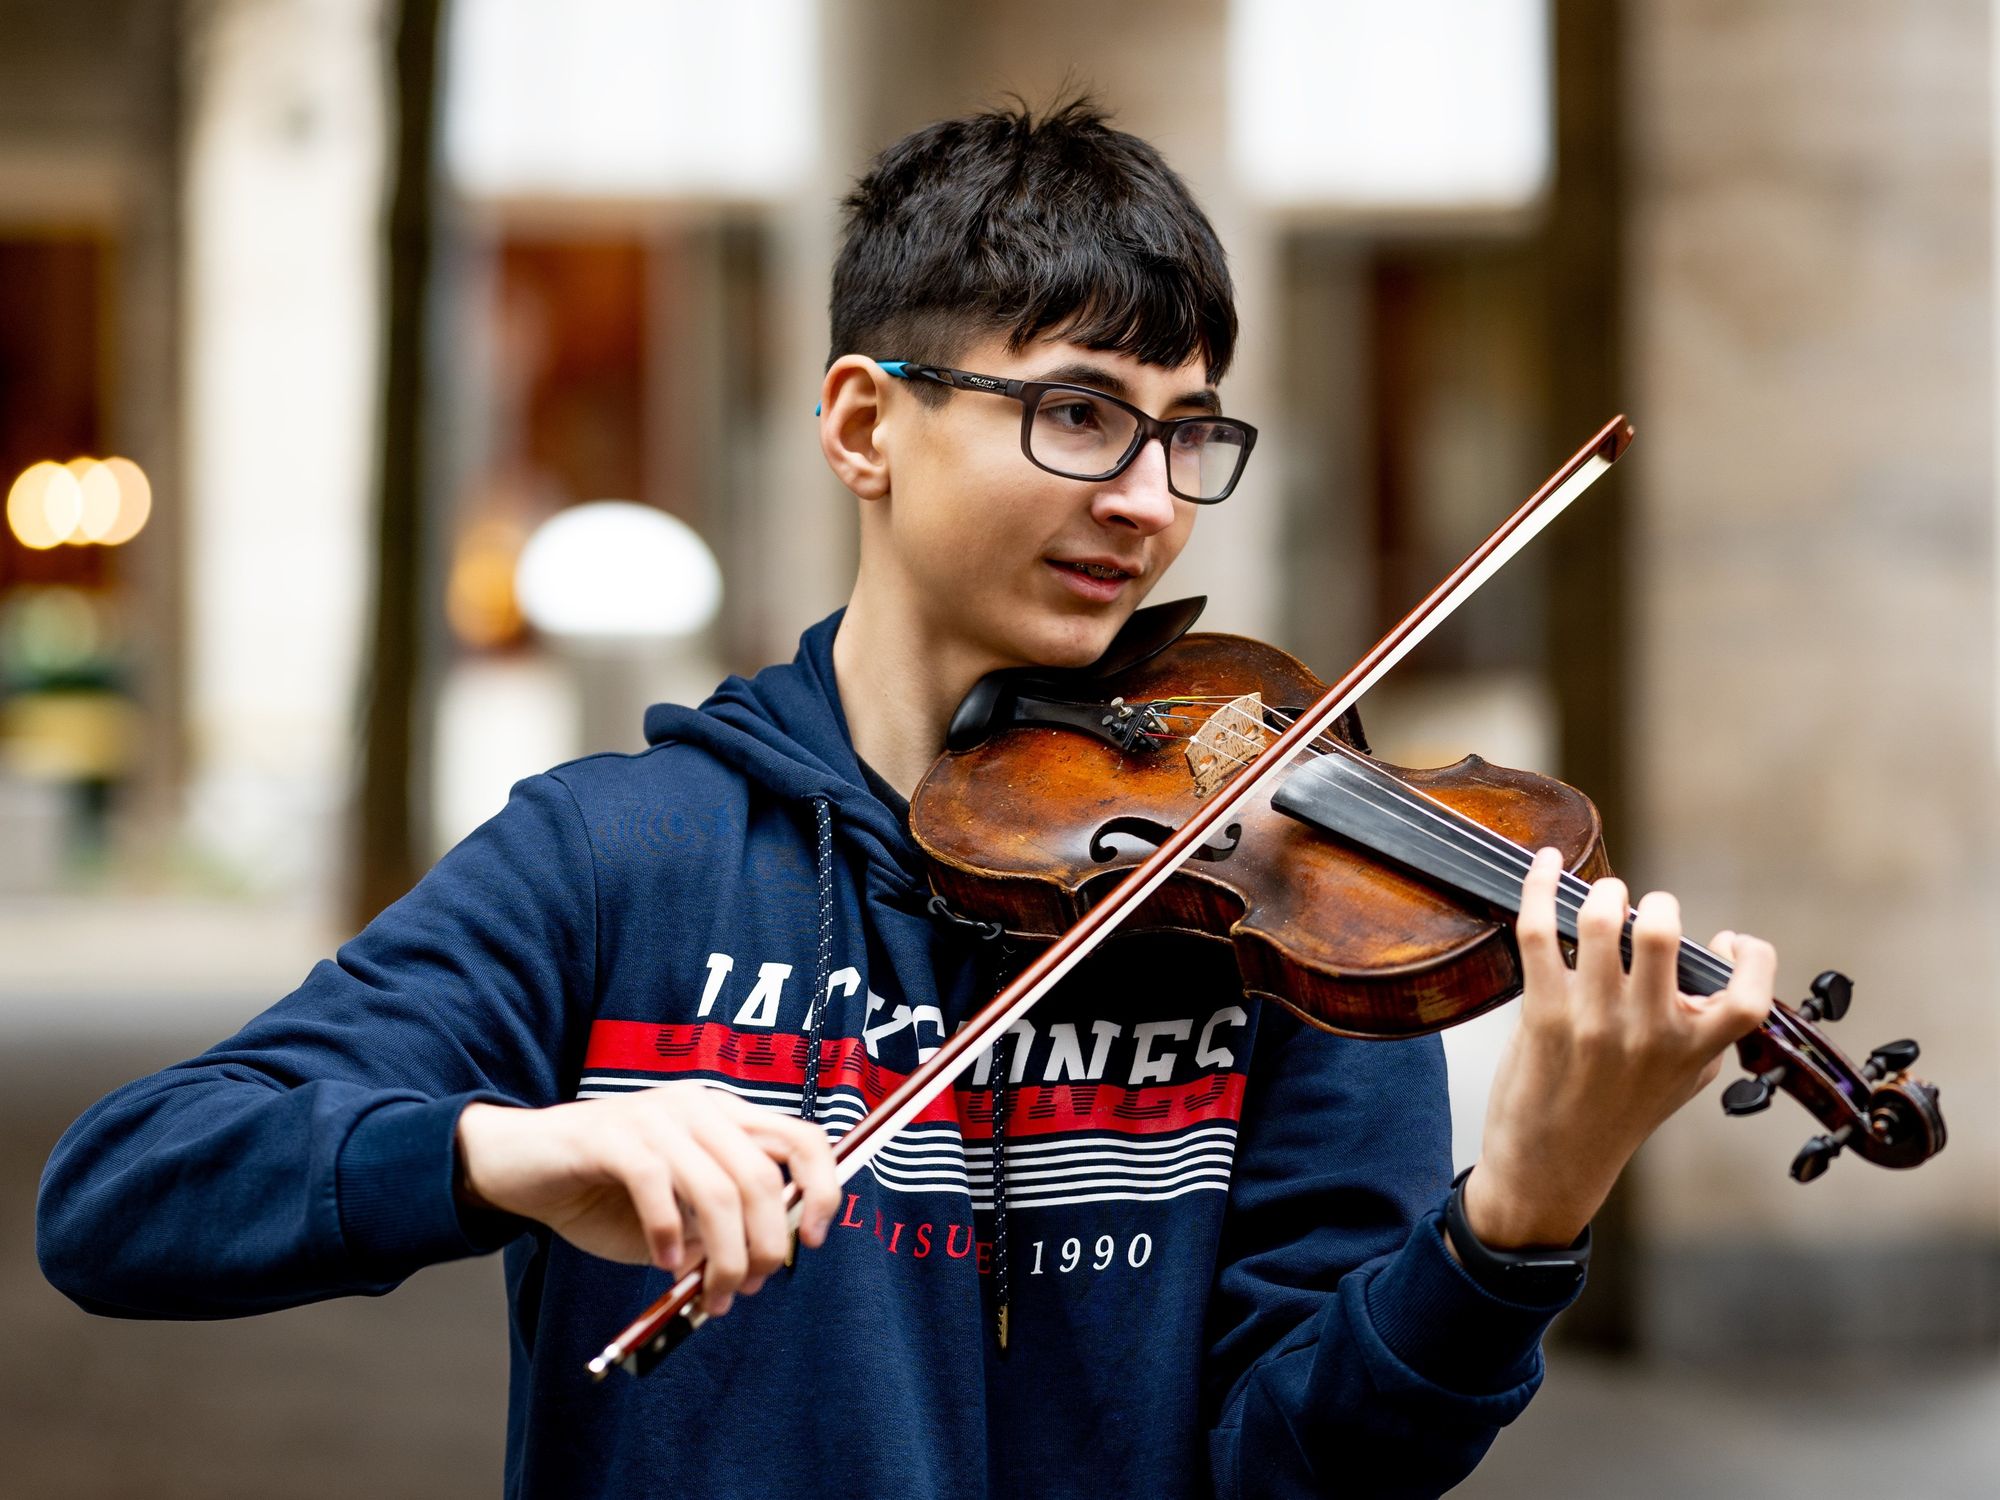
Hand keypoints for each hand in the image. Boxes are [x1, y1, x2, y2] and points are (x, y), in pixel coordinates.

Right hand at [455, 1084, 839, 1315]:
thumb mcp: (676, 1215)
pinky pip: (657, 1185)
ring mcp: (656, 1115)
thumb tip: (762, 1264)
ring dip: (723, 1256)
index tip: (812, 1242)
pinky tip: (664, 1264)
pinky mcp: (612, 1134)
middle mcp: (699, 1107)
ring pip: (718, 1188)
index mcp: (725, 1116)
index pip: (802, 1138)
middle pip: (762, 1175)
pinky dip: (668, 1234)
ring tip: (710, 1294)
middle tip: (747, 1289)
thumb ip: (718, 1228)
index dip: (823, 1189)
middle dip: (765, 1245)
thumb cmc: (603, 1192)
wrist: (520, 1165)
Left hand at [1462, 847, 1774, 1249]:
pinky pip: (1540, 932)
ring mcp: (1594, 1023)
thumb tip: (1710, 963)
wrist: (1551, 1169)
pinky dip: (1538, 887)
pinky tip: (1543, 864)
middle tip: (1644, 908)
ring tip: (1602, 894)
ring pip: (1600, 924)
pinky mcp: (1543, 1014)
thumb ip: (1702, 1028)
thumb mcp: (1680, 1081)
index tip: (1728, 941)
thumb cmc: (1613, 1117)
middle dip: (1656, 904)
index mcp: (1696, 1052)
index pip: (1750, 998)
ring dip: (1602, 893)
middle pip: (1661, 938)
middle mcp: (1649, 1036)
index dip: (1751, 958)